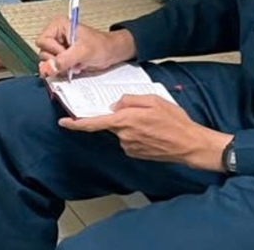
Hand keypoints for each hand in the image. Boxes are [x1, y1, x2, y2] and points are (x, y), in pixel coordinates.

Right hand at [36, 16, 135, 78]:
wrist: (112, 52)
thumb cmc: (102, 45)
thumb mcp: (82, 52)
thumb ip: (64, 60)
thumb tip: (47, 68)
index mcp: (59, 26)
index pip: (43, 42)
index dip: (54, 51)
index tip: (67, 53)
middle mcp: (57, 35)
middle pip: (43, 53)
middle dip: (59, 61)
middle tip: (73, 60)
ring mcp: (59, 47)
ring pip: (48, 62)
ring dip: (62, 67)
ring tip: (76, 63)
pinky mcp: (62, 57)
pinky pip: (55, 68)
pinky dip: (64, 70)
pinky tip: (75, 67)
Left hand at [59, 94, 233, 171]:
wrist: (189, 144)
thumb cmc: (174, 121)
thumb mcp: (154, 100)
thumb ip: (130, 100)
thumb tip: (116, 105)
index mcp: (125, 120)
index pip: (94, 123)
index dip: (76, 123)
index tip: (64, 122)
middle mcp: (124, 136)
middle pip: (111, 124)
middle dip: (120, 116)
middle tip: (142, 112)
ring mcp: (129, 147)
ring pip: (122, 131)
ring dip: (131, 124)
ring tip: (153, 121)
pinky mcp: (136, 154)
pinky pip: (129, 139)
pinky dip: (137, 133)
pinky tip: (153, 131)